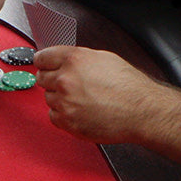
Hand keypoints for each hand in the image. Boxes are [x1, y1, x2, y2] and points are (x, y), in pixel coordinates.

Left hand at [34, 45, 166, 143]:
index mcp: (74, 59)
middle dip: (52, 80)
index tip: (43, 66)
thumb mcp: (103, 58)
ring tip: (80, 100)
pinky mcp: (67, 122)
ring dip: (59, 99)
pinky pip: (53, 116)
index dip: (43, 62)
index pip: (42, 58)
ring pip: (48, 98)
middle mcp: (66, 80)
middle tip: (67, 85)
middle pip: (41, 78)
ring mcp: (65, 102)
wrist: (139, 110)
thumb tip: (63, 61)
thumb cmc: (127, 86)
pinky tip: (78, 111)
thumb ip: (78, 59)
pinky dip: (62, 115)